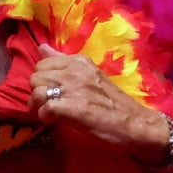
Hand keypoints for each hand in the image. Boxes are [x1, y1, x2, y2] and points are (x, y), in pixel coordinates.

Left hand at [28, 44, 168, 164]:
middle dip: (38, 94)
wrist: (137, 125)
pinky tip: (55, 122)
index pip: (43, 63)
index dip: (44, 81)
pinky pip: (44, 109)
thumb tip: (41, 47)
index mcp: (80, 61)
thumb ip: (64, 62)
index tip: (52, 93)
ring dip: (38, 107)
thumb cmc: (114, 103)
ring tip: (50, 115)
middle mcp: (75, 71)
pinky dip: (45, 119)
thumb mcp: (90, 75)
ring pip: (36, 92)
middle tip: (49, 106)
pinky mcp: (73, 109)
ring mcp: (74, 89)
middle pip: (35, 78)